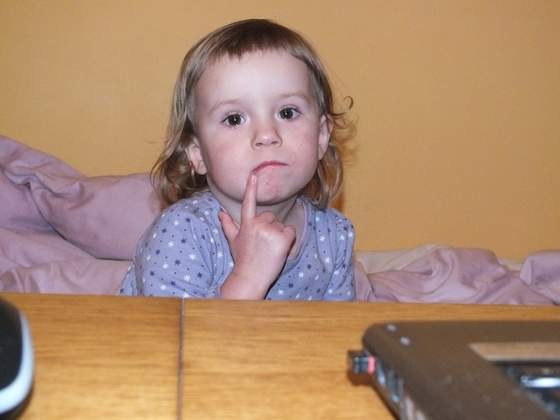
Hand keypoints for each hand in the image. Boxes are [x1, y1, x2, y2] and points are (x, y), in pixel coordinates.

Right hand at [218, 173, 295, 298]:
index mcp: (246, 224)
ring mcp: (270, 231)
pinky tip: (279, 250)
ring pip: (281, 225)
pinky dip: (289, 240)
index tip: (254, 175)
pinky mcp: (282, 239)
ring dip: (279, 235)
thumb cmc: (243, 260)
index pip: (248, 202)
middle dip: (271, 228)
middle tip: (264, 244)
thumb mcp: (233, 241)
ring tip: (269, 249)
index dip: (251, 188)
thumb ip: (228, 225)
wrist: (250, 278)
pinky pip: (291, 231)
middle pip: (271, 217)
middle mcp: (257, 224)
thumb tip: (219, 213)